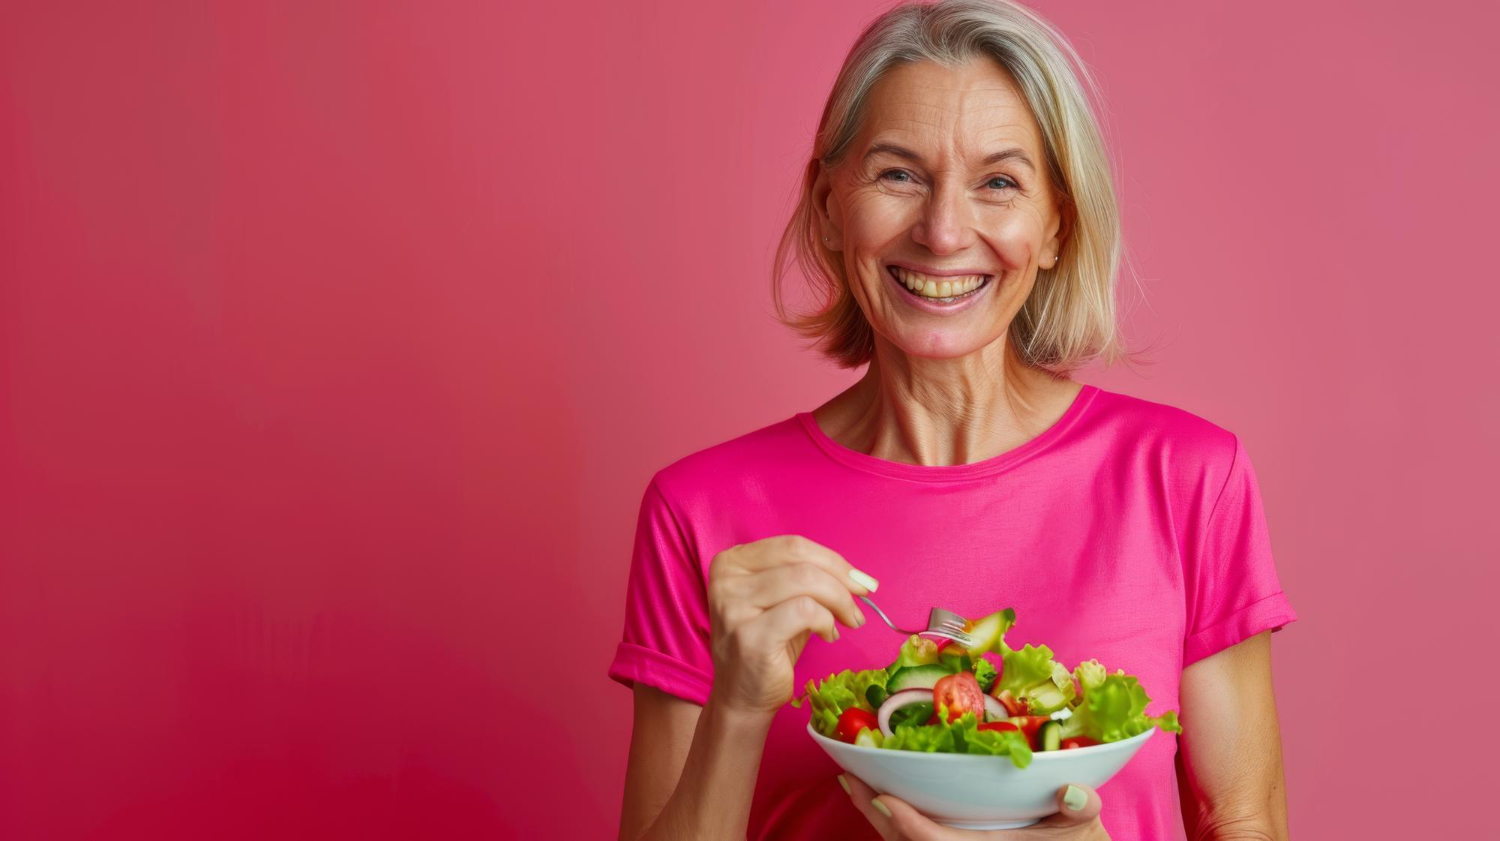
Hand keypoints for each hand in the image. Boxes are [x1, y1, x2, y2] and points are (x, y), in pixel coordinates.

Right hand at [706, 535, 874, 715]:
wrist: (742, 697)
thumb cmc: (768, 645)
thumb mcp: (783, 602)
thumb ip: (809, 579)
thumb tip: (858, 576)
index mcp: (731, 562)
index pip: (792, 545)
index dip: (833, 560)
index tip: (860, 579)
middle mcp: (726, 579)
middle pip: (799, 559)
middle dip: (841, 578)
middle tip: (862, 598)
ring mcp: (733, 607)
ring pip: (804, 581)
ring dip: (839, 600)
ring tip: (847, 620)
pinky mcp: (750, 637)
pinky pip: (804, 611)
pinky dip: (826, 620)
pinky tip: (828, 634)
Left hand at [840, 773, 1108, 839]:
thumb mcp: (1088, 830)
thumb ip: (1081, 810)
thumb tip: (1073, 792)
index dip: (907, 824)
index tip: (881, 797)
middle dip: (877, 816)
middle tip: (850, 779)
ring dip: (882, 819)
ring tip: (856, 784)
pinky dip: (897, 824)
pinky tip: (886, 800)